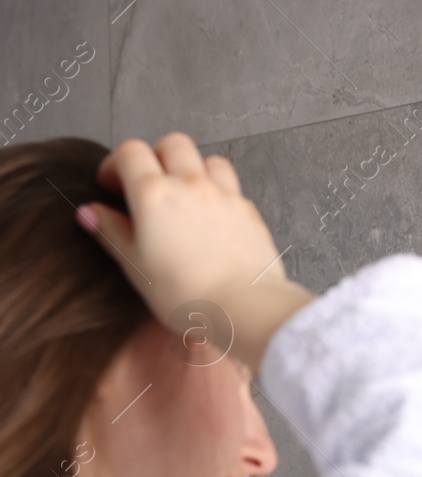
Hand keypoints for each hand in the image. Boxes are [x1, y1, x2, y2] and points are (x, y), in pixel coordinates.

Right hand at [75, 132, 311, 370]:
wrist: (245, 307)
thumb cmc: (187, 293)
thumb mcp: (135, 265)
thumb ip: (112, 232)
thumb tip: (91, 213)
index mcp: (155, 193)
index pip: (130, 151)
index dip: (116, 163)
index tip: (112, 185)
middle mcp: (192, 185)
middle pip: (172, 143)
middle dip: (156, 156)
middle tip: (148, 184)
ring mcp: (225, 196)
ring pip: (208, 159)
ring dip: (193, 168)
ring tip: (184, 195)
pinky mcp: (250, 212)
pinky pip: (232, 188)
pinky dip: (219, 193)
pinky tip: (212, 218)